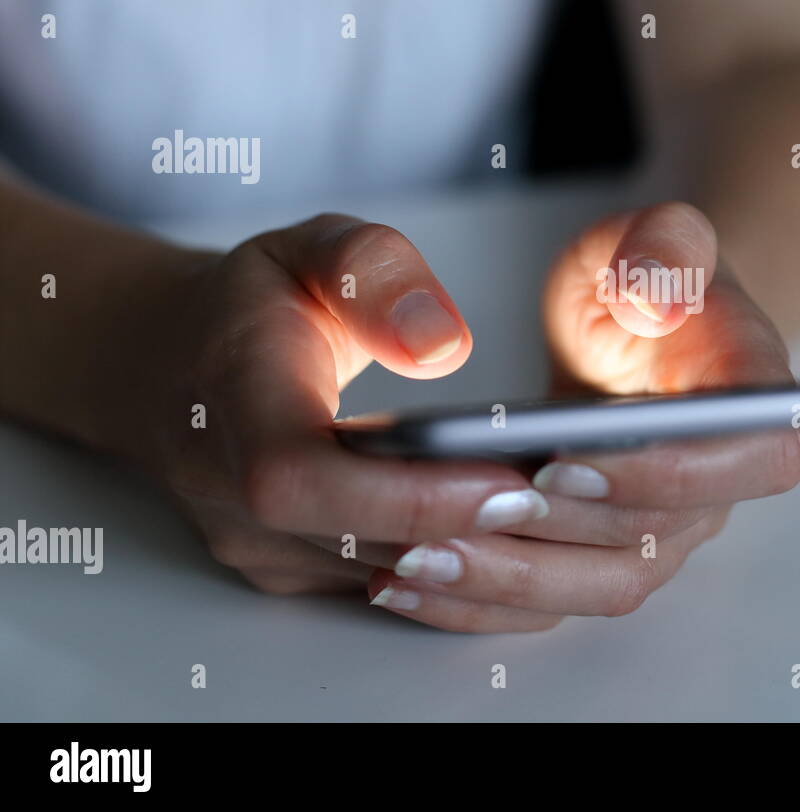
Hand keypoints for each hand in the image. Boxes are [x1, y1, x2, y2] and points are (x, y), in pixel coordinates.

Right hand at [134, 214, 564, 628]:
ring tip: (579, 508)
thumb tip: (441, 346)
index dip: (410, 495)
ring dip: (488, 554)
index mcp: (234, 407)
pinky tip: (535, 524)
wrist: (181, 363)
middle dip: (481, 528)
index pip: (306, 483)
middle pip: (367, 546)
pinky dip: (468, 563)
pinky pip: (395, 587)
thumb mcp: (312, 248)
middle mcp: (237, 502)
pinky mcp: (302, 572)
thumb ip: (374, 275)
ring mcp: (266, 549)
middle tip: (583, 493)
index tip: (510, 478)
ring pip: (392, 580)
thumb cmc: (258, 302)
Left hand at [368, 203, 799, 628]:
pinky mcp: (606, 554)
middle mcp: (719, 483)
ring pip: (598, 583)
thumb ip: (669, 244)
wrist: (638, 319)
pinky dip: (481, 601)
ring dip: (507, 579)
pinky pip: (555, 598)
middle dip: (552, 530)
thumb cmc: (649, 274)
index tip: (563, 458)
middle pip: (651, 536)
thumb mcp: (658, 233)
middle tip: (460, 508)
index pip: (744, 462)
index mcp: (754, 403)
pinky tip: (404, 581)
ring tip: (413, 556)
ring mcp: (665, 529)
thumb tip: (659, 295)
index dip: (663, 474)